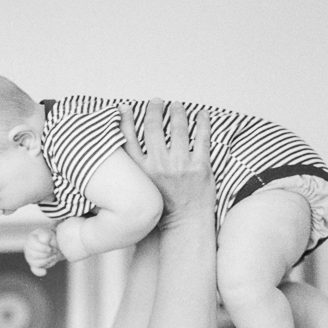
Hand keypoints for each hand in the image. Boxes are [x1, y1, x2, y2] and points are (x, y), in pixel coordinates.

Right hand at [24, 227, 64, 275]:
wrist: (52, 244)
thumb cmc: (50, 238)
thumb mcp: (49, 233)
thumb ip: (46, 236)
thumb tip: (44, 242)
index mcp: (31, 239)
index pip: (33, 245)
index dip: (43, 248)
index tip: (50, 248)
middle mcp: (28, 248)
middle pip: (34, 255)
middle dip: (47, 255)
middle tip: (54, 251)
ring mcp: (30, 257)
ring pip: (37, 263)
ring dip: (48, 260)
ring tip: (54, 256)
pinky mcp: (34, 265)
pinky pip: (35, 270)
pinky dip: (39, 271)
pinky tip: (44, 272)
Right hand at [119, 100, 213, 225]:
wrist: (186, 224)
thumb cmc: (163, 209)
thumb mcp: (141, 189)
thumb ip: (134, 170)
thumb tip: (127, 148)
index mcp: (142, 172)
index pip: (128, 139)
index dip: (125, 120)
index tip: (126, 108)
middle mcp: (159, 166)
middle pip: (153, 127)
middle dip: (154, 110)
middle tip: (156, 102)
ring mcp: (181, 165)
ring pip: (178, 128)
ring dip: (177, 112)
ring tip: (177, 106)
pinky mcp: (201, 167)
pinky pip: (203, 138)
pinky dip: (202, 123)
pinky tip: (201, 115)